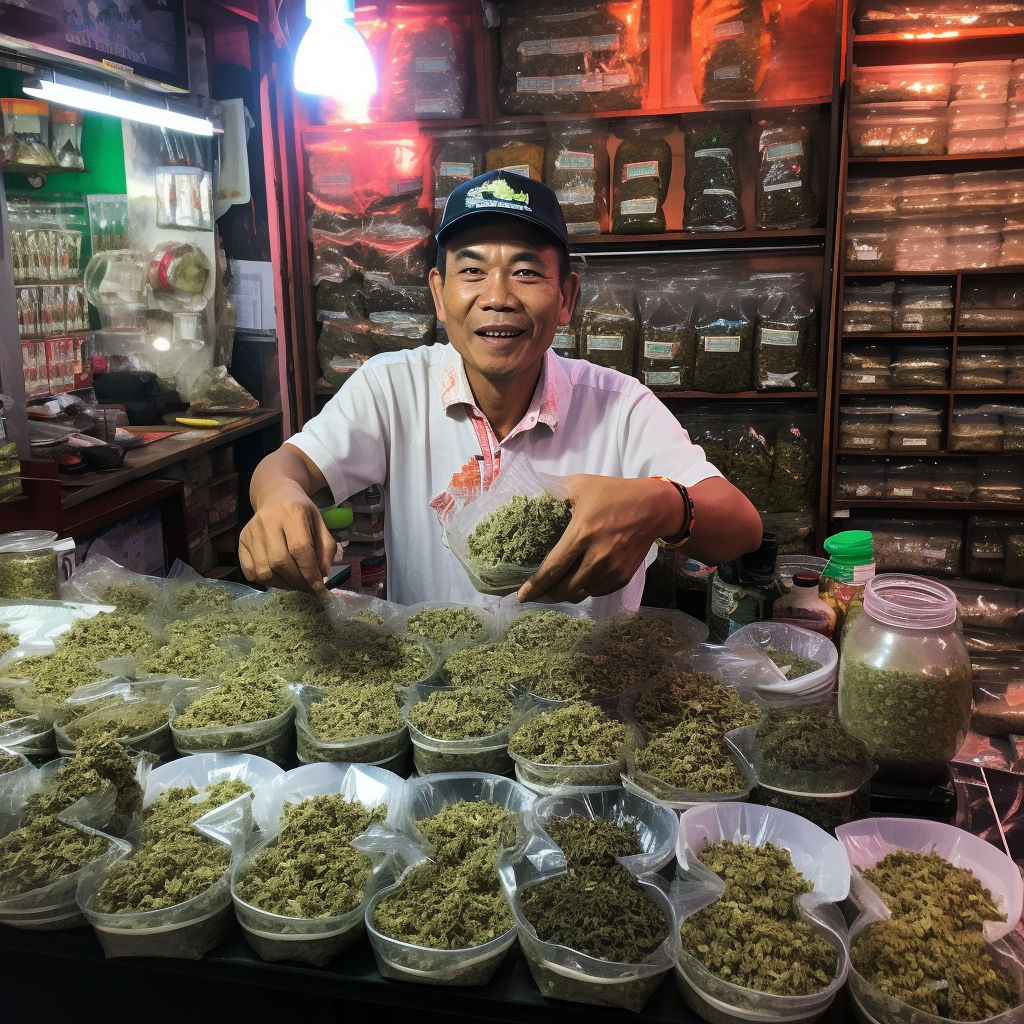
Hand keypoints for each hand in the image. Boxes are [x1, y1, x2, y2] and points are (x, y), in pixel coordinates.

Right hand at [239, 484, 336, 593]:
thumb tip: (322, 576)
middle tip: (308, 587)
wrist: (276, 496)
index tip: (318, 587)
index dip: (309, 572)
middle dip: (297, 580)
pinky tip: (279, 578)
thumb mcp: (320, 524)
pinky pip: (250, 572)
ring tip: (295, 583)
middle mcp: (267, 520)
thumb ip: (325, 549)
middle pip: (280, 561)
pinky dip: (267, 581)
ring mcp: (250, 531)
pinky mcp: (240, 541)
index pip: (300, 548)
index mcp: (292, 512)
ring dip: (283, 584)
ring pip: (264, 570)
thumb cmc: (302, 512)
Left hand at [517, 475, 681, 603]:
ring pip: (581, 593)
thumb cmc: (614, 493)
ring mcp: (612, 570)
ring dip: (567, 592)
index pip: (553, 569)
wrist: (654, 507)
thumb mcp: (581, 484)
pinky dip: (585, 588)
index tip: (521, 596)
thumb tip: (534, 499)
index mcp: (582, 534)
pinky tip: (579, 579)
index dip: (535, 586)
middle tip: (537, 592)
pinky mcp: (623, 577)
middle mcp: (597, 557)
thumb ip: (556, 492)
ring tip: (558, 585)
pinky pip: (597, 591)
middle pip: (565, 589)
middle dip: (547, 594)